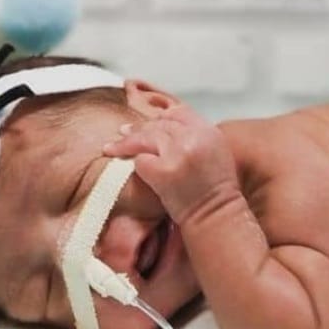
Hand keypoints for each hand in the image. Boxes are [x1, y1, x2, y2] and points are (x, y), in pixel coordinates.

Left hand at [102, 105, 239, 225]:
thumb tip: (166, 123)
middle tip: (123, 132)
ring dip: (127, 143)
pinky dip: (138, 166)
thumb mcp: (215, 152)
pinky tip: (134, 171)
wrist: (215, 216)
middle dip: (139, 128)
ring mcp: (178, 153)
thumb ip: (195, 136)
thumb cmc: (214, 190)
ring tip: (113, 148)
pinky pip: (141, 160)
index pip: (179, 112)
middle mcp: (194, 137)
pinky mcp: (163, 170)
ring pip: (145, 137)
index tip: (148, 121)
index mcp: (208, 131)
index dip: (160, 116)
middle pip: (159, 124)